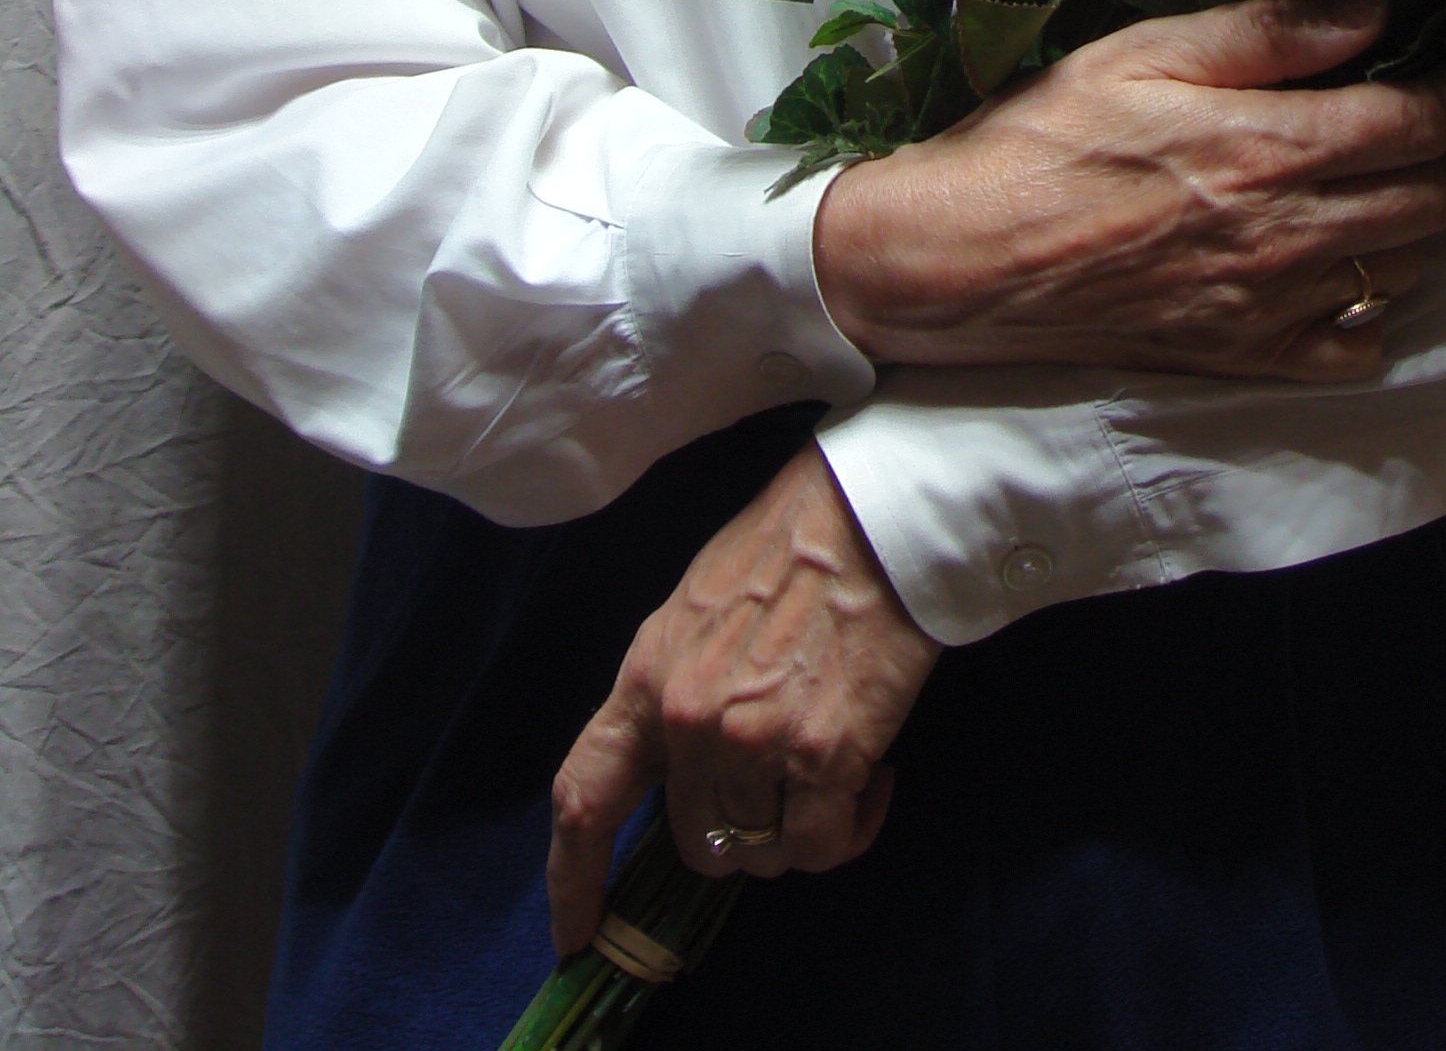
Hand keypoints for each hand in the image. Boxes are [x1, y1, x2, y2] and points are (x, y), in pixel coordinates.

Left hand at [546, 443, 940, 953]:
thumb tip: (686, 759)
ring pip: (761, 852)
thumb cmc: (792, 543)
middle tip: (786, 785)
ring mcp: (754, 742)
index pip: (585, 797)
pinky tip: (872, 776)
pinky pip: (822, 846)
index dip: (573, 879)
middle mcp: (688, 721)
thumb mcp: (698, 608)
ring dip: (798, 829)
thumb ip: (677, 689)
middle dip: (740, 831)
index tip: (576, 933)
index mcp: (648, 678)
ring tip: (838, 769)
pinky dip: (850, 828)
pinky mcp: (825, 756)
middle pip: (695, 841)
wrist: (872, 512)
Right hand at [812, 0, 1445, 383]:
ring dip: (1410, 224)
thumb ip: (1269, 31)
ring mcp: (1273, 308)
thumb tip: (1375, 8)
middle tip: (1413, 114)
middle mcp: (1291, 235)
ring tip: (1371, 182)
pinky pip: (1354, 351)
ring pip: (1405, 271)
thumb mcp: (1144, 50)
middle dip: (1444, 151)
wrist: (961, 260)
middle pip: (1434, 200)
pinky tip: (1334, 272)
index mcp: (1272, 147)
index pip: (1422, 121)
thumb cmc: (1044, 139)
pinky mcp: (1243, 359)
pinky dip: (1366, 312)